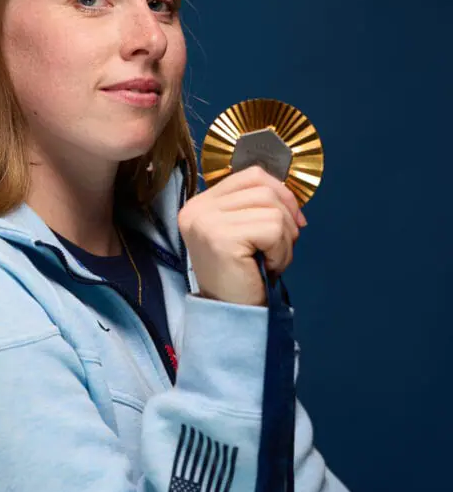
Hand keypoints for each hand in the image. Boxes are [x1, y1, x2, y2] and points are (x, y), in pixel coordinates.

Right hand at [178, 165, 306, 305]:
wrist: (231, 316)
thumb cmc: (242, 277)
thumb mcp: (246, 232)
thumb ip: (258, 206)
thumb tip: (293, 197)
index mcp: (201, 204)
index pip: (251, 175)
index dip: (281, 193)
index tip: (292, 222)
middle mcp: (197, 209)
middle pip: (265, 189)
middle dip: (286, 219)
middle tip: (278, 249)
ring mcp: (206, 222)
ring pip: (272, 209)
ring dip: (284, 239)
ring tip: (270, 261)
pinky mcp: (220, 238)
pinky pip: (272, 228)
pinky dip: (281, 251)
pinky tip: (268, 267)